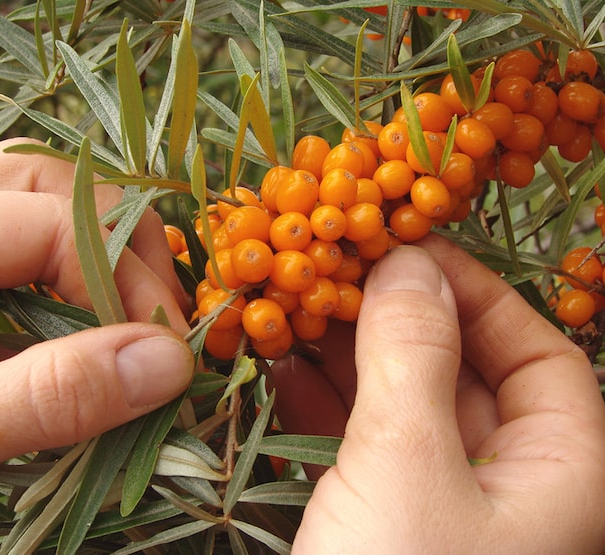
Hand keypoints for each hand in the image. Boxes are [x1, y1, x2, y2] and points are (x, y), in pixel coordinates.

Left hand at [0, 140, 193, 540]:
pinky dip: (50, 317)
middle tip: (155, 312)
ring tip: (128, 323)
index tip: (169, 352)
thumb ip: (41, 398)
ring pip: (15, 225)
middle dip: (109, 240)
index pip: (45, 219)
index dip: (122, 278)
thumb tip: (166, 364)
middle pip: (32, 184)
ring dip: (82, 268)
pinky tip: (74, 362)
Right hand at [273, 235, 604, 552]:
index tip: (413, 252)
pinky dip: (323, 407)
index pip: (541, 358)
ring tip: (300, 310)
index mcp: (558, 479)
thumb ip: (413, 356)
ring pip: (402, 409)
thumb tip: (409, 264)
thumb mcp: (409, 463)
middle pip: (462, 376)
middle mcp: (506, 490)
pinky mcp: (380, 526)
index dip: (481, 295)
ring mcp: (439, 509)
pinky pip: (358, 449)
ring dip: (348, 358)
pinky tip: (283, 368)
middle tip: (341, 274)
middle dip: (397, 321)